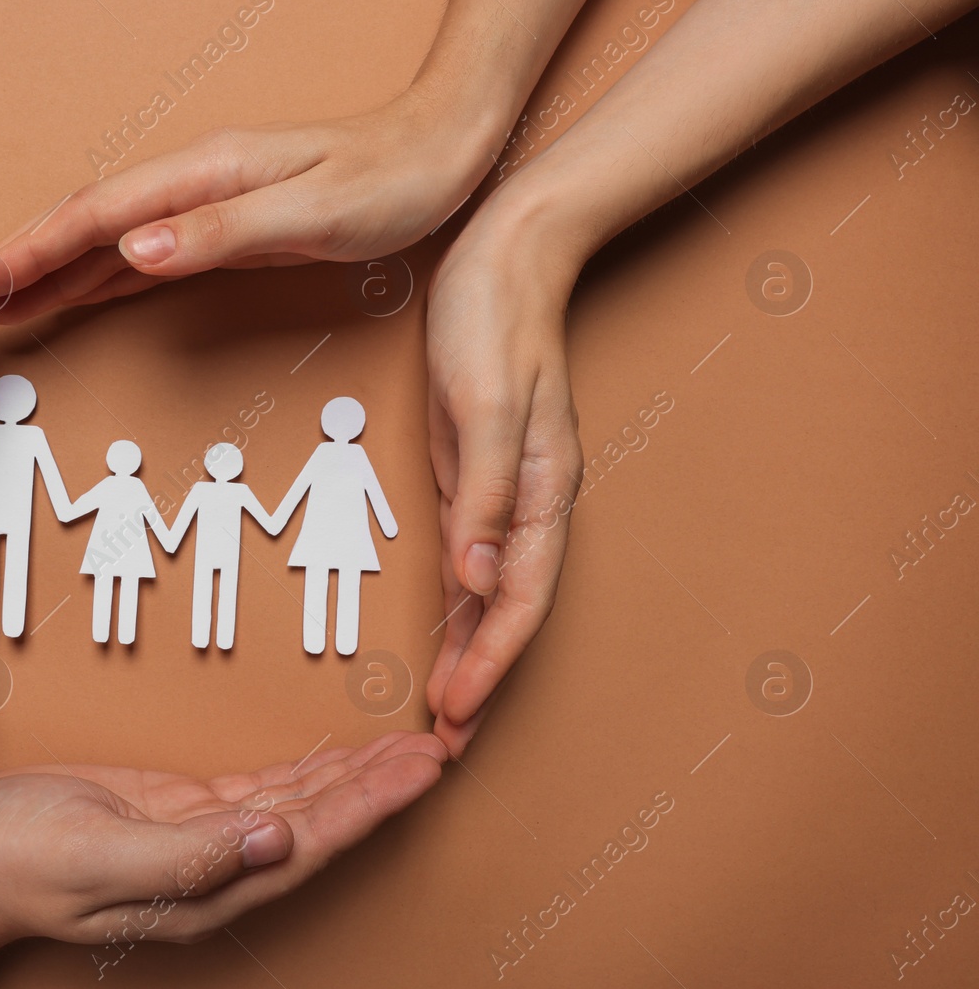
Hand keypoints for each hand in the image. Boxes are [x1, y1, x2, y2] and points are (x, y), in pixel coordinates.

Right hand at [0, 92, 503, 323]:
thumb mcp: (309, 211)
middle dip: (24, 260)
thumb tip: (132, 251)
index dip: (33, 251)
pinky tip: (80, 293)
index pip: (97, 216)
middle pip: (87, 223)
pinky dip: (102, 275)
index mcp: (204, 174)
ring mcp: (208, 203)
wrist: (447, 148)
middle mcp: (196, 184)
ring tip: (3, 304)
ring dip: (54, 271)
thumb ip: (218, 232)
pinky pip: (146, 252)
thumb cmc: (391, 179)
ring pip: (110, 239)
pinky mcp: (228, 224)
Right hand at [0, 731, 447, 953]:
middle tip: (441, 744)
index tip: (422, 768)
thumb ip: (188, 854)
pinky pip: (261, 790)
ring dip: (355, 776)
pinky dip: (306, 770)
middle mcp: (216, 870)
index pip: (310, 844)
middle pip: (320, 825)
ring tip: (410, 746)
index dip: (371, 807)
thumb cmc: (18, 861)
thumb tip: (277, 841)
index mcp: (204, 889)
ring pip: (298, 805)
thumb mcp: (98, 853)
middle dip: (381, 787)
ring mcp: (201, 841)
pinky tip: (339, 756)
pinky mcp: (181, 812)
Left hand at [422, 191, 584, 752]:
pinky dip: (460, 599)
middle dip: (484, 672)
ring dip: (472, 646)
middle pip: (510, 608)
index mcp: (543, 491)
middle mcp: (531, 501)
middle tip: (449, 734)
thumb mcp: (486, 406)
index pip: (517, 599)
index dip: (490, 661)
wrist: (506, 254)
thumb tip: (476, 578)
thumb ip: (485, 495)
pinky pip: (473, 552)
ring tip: (447, 701)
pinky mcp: (479, 472)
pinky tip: (446, 625)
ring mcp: (507, 489)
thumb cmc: (495, 321)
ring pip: (491, 588)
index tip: (457, 711)